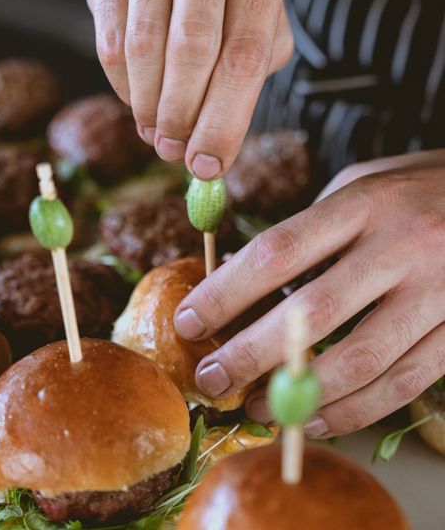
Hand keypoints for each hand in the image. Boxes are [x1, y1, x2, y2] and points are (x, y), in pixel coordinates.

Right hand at [86, 0, 291, 178]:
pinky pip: (109, 43)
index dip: (225, 121)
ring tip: (157, 135)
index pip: (244, 55)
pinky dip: (122, 88)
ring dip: (148, 109)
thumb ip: (252, 63)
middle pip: (191, 51)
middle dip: (181, 118)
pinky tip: (138, 101)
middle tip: (175, 154)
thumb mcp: (261, 7)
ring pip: (143, 50)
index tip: (210, 165)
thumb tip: (216, 136)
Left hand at [174, 150, 444, 436]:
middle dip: (250, 353)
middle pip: (312, 312)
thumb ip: (303, 233)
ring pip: (361, 359)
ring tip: (254, 408)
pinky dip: (355, 410)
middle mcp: (402, 246)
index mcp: (363, 204)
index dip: (225, 292)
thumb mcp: (354, 189)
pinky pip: (405, 383)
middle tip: (210, 377)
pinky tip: (315, 419)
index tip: (188, 322)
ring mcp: (439, 292)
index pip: (278, 252)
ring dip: (300, 394)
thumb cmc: (409, 190)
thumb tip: (237, 278)